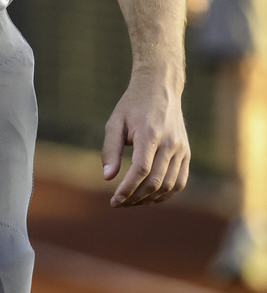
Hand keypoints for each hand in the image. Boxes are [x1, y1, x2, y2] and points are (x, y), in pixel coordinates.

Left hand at [102, 69, 189, 205]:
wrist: (160, 88)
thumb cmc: (132, 105)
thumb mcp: (115, 122)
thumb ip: (111, 150)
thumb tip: (107, 178)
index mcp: (150, 134)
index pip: (141, 170)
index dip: (128, 188)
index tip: (114, 199)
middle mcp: (170, 144)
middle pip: (155, 181)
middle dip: (135, 197)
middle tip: (119, 204)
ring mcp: (181, 149)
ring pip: (169, 185)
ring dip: (150, 198)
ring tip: (131, 202)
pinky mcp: (186, 153)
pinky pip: (180, 181)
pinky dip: (166, 194)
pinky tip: (151, 198)